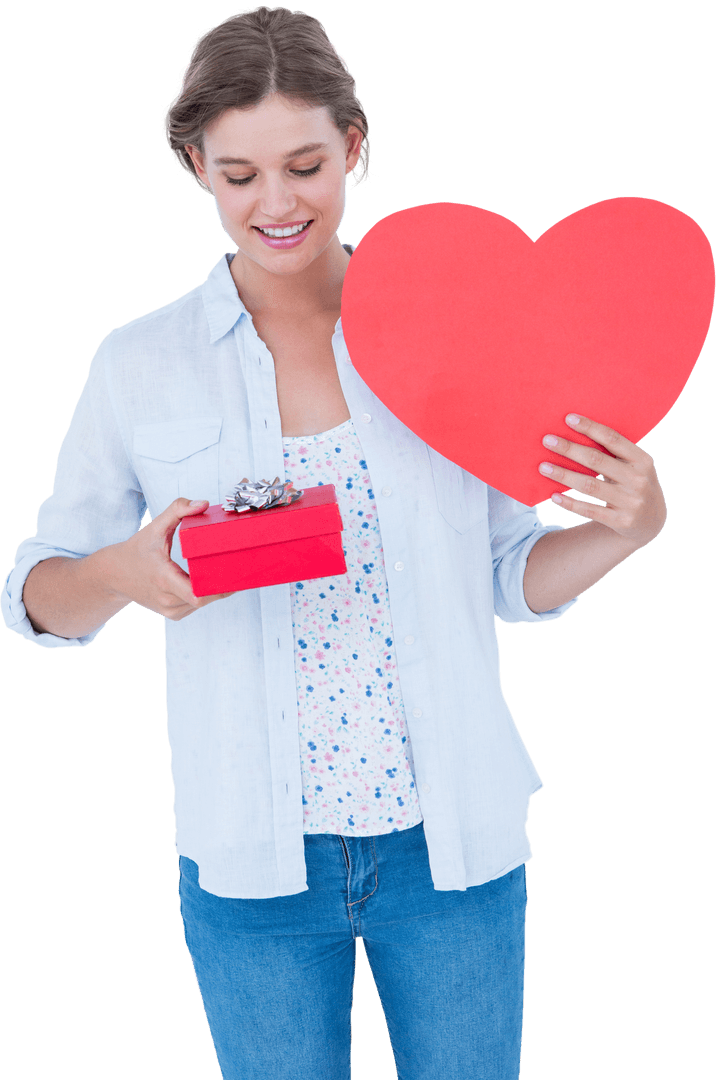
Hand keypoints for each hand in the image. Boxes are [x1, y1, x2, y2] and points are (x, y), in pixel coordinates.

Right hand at [101, 497, 235, 619]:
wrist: (114, 575)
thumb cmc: (137, 550)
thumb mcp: (155, 527)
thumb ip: (178, 510)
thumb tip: (203, 503)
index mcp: (164, 579)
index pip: (197, 594)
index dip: (219, 587)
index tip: (233, 573)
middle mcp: (167, 599)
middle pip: (206, 598)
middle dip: (223, 584)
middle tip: (240, 568)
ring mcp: (170, 610)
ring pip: (203, 602)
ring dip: (215, 590)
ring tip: (227, 572)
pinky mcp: (173, 614)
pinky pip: (196, 605)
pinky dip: (204, 594)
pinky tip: (208, 581)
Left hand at [538, 413, 666, 549]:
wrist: (652, 521)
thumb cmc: (633, 484)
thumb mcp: (634, 466)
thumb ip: (614, 453)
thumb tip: (575, 433)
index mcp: (642, 460)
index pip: (612, 439)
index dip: (590, 428)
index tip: (568, 419)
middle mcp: (638, 479)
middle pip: (597, 460)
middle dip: (570, 449)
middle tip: (547, 441)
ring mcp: (631, 502)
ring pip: (589, 486)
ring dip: (564, 475)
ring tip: (543, 467)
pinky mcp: (621, 521)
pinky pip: (590, 510)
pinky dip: (570, 503)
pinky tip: (554, 496)